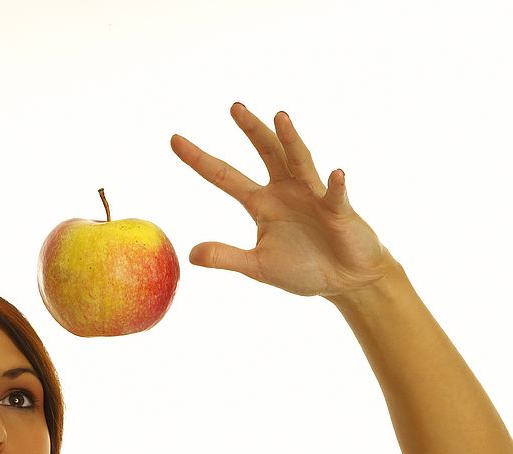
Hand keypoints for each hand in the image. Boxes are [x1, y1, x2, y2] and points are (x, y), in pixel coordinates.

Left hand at [171, 103, 399, 299]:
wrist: (345, 280)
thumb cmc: (303, 269)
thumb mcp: (258, 267)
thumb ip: (226, 257)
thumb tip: (190, 254)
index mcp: (262, 203)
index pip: (224, 176)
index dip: (200, 160)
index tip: (174, 139)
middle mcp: (286, 191)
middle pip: (265, 153)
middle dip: (251, 130)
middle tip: (234, 107)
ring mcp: (314, 197)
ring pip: (300, 161)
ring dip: (290, 140)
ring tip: (280, 117)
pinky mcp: (340, 211)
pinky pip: (337, 196)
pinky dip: (336, 187)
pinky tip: (336, 174)